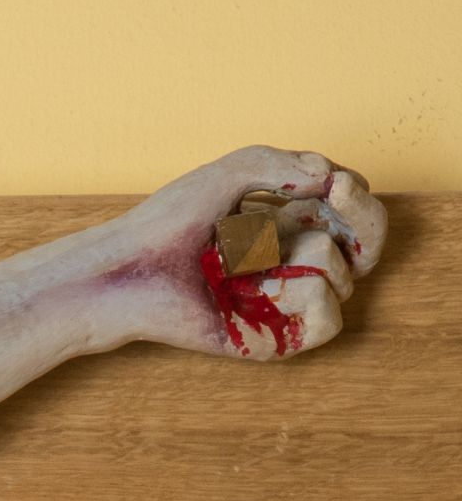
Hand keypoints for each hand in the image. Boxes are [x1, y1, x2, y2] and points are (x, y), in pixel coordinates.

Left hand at [104, 148, 387, 362]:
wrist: (131, 270)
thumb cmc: (170, 223)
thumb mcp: (232, 173)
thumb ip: (285, 164)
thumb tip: (332, 181)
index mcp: (289, 224)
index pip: (353, 211)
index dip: (356, 195)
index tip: (331, 182)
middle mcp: (293, 264)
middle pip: (368, 246)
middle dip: (366, 220)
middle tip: (337, 197)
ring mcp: (284, 303)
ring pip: (344, 274)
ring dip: (301, 251)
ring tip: (246, 256)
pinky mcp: (274, 337)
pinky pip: (329, 317)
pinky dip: (303, 294)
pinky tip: (260, 287)